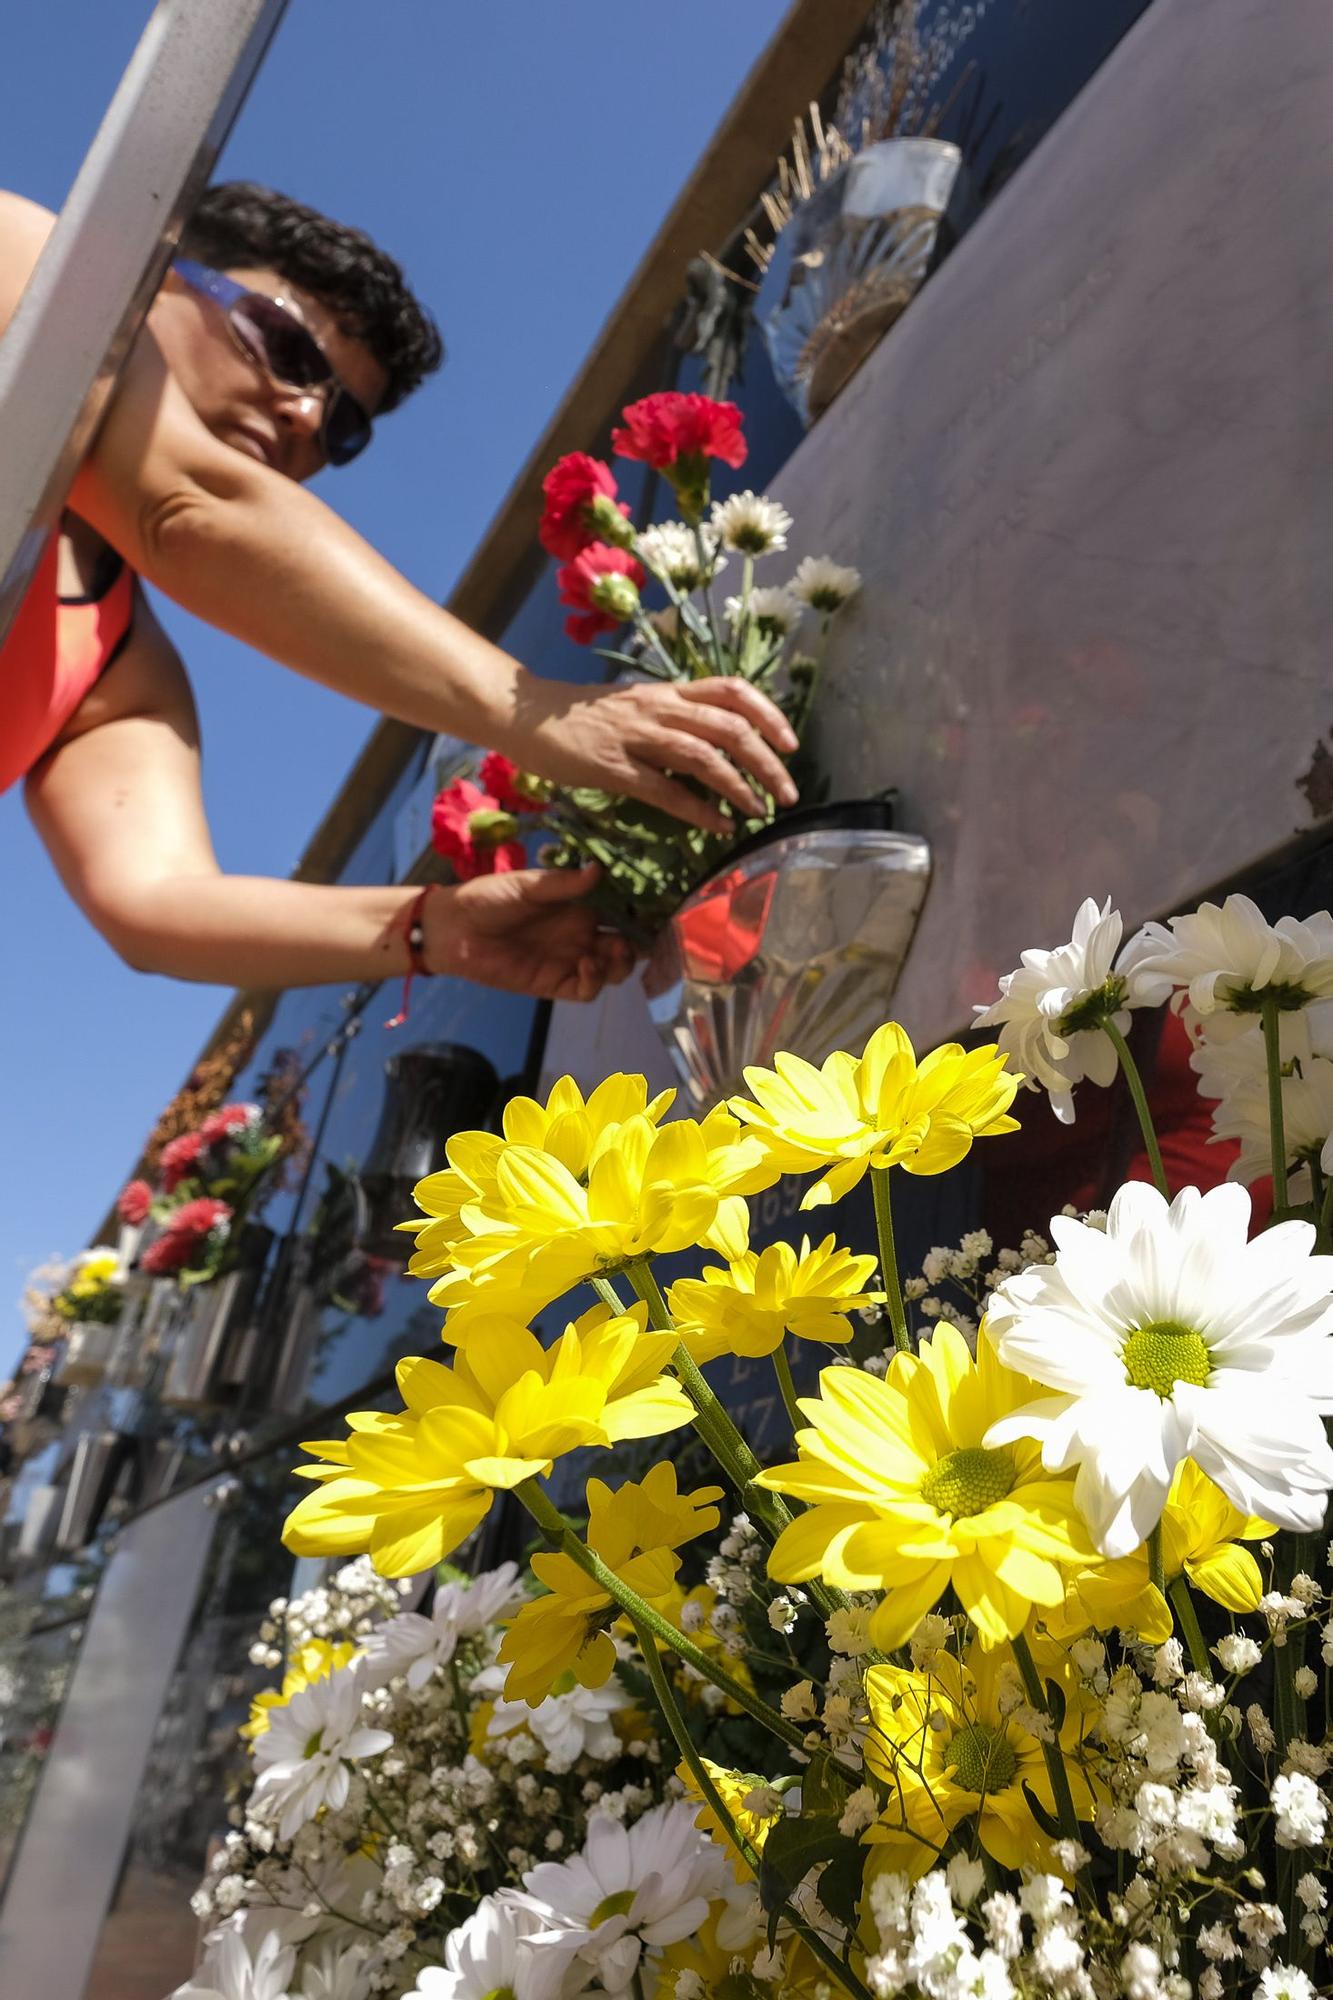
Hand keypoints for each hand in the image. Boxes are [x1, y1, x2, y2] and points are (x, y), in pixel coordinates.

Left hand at [425, 864, 635, 1002]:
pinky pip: (586, 990)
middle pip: (628, 944)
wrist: (453, 929)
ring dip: (622, 963)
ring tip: (613, 950)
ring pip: (614, 970)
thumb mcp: (528, 886)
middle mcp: (582, 933)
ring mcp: (571, 960)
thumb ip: (564, 883)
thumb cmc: (488, 898)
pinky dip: (594, 980)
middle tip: (645, 936)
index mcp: (580, 906)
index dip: (643, 912)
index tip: (660, 907)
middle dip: (642, 942)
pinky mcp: (554, 984)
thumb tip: (599, 870)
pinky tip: (586, 964)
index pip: (623, 911)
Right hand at [522, 677, 799, 833]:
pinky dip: (698, 810)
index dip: (769, 714)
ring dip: (739, 786)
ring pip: (704, 756)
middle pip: (729, 726)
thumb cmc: (585, 717)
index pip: (733, 689)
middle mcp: (660, 708)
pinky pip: (665, 789)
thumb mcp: (638, 707)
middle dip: (767, 760)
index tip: (791, 743)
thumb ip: (676, 720)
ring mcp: (637, 736)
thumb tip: (719, 747)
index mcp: (669, 691)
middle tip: (788, 792)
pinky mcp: (614, 767)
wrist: (528, 716)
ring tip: (760, 811)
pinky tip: (719, 826)